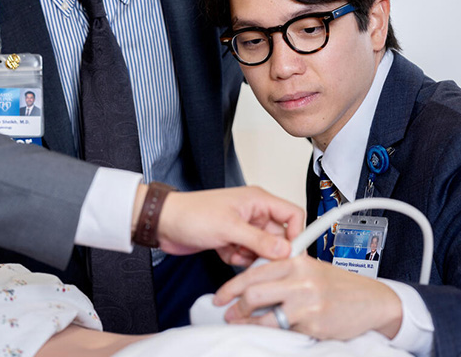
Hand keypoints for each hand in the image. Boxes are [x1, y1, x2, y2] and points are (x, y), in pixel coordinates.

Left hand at [153, 186, 302, 265]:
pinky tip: (224, 252)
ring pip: (262, 249)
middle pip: (278, 236)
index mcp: (258, 201)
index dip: (296, 233)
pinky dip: (237, 258)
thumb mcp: (229, 228)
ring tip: (234, 252)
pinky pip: (246, 255)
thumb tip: (285, 250)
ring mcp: (243, 228)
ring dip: (250, 257)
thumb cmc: (191, 214)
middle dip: (268, 251)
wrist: (163, 223)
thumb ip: (260, 240)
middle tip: (258, 259)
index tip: (291, 253)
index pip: (292, 214)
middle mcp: (254, 213)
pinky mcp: (232, 240)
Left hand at [213, 255, 402, 339]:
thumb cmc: (341, 286)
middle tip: (229, 314)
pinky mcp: (313, 322)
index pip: (254, 272)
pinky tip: (270, 331)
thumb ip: (285, 273)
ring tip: (243, 325)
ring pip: (263, 315)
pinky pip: (283, 330)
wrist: (373, 301)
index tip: (220, 297)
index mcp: (297, 261)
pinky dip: (273, 332)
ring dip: (248, 323)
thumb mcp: (312, 270)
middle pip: (253, 292)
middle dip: (236, 307)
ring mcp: (306, 302)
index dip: (231, 287)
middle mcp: (300, 279)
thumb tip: (252, 284)